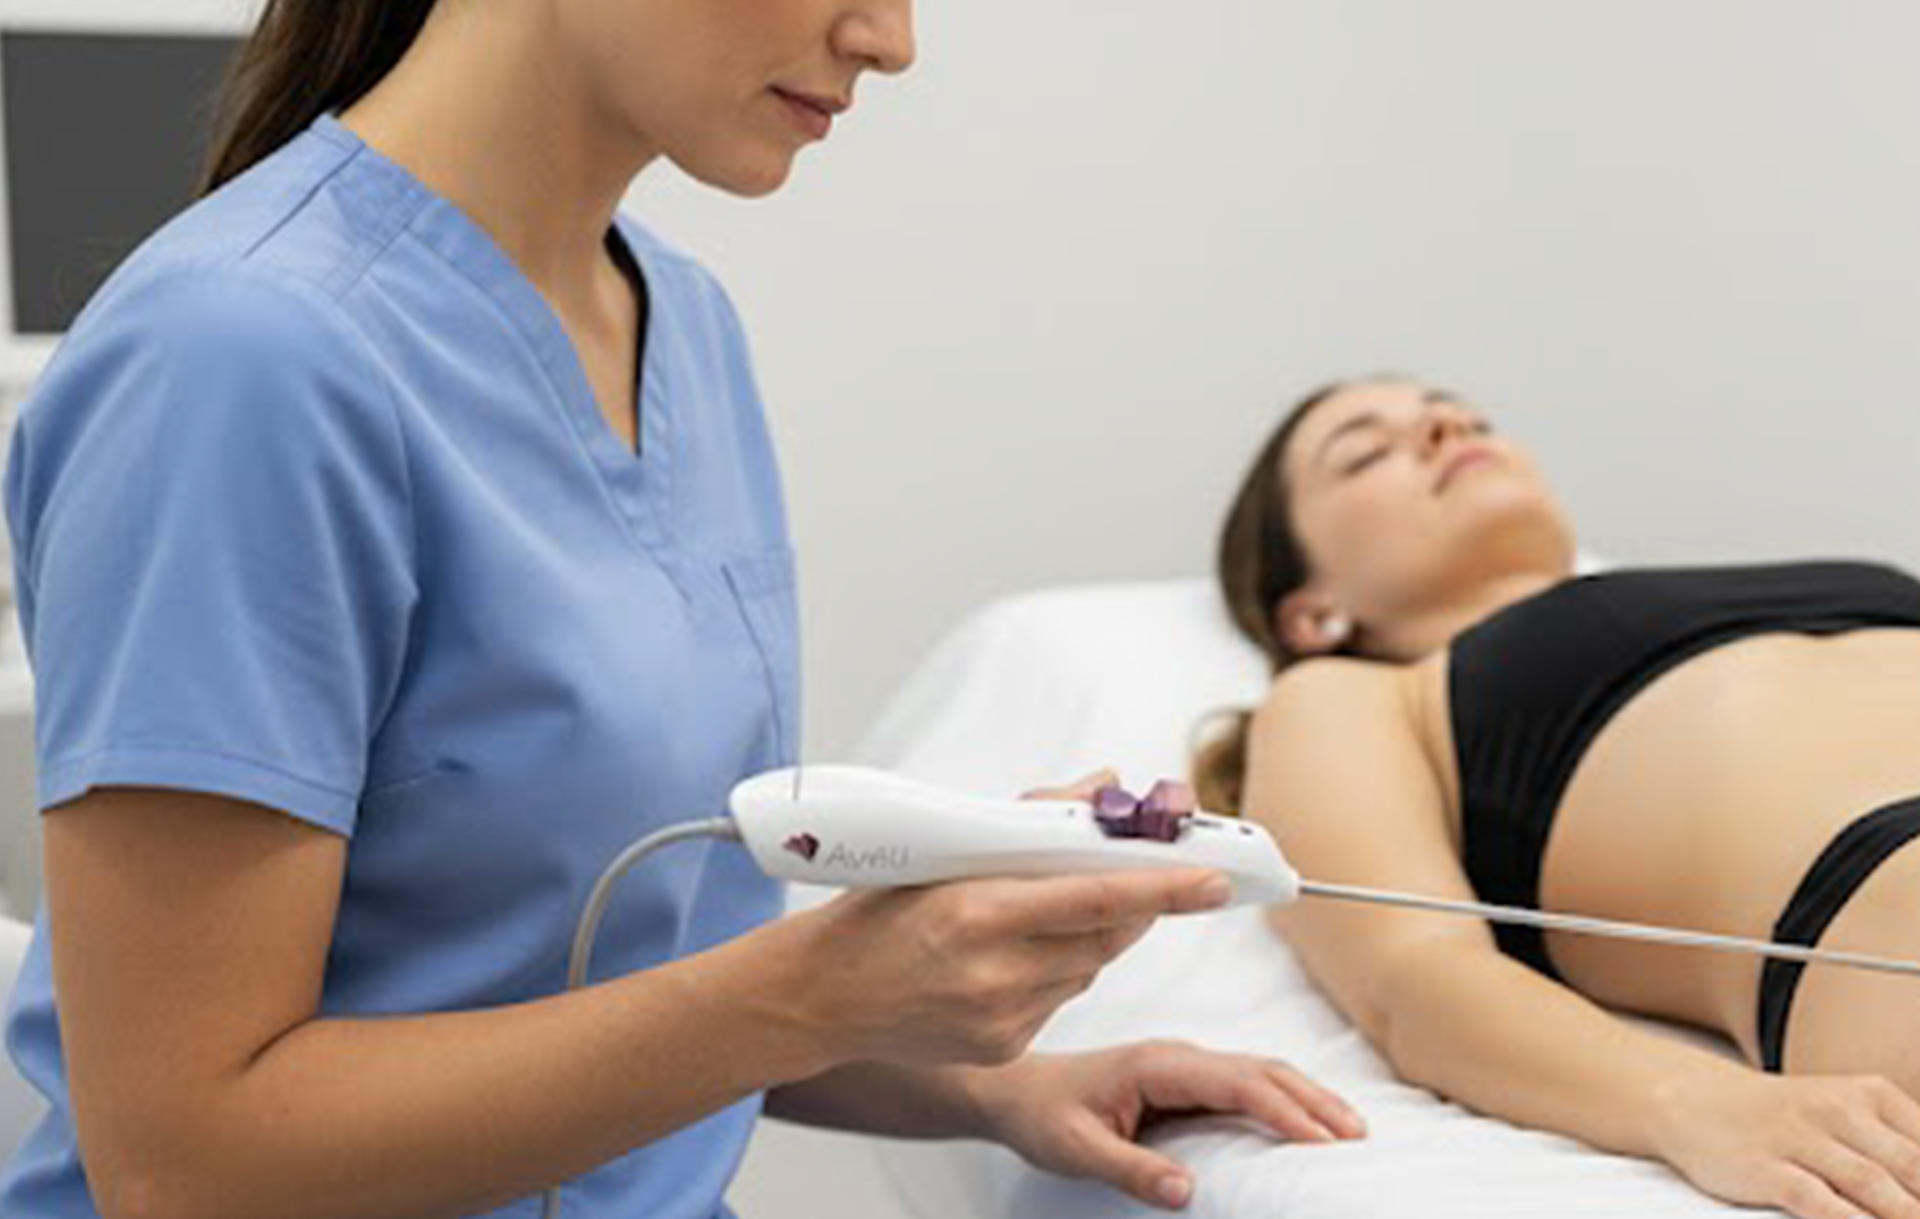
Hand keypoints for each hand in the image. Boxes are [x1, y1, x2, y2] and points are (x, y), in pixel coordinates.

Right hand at [780, 768, 1231, 1068]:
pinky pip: (1061, 998)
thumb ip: (1031, 817)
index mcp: (977, 912)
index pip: (1096, 896)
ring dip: (1096, 933)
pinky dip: (1061, 969)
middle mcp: (994, 972)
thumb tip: (1106, 786)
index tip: (1215, 879)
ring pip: (1091, 966)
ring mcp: (1001, 1017)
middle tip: (1166, 873)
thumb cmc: (877, 908)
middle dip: (1143, 903)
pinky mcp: (1003, 1047)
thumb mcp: (943, 849)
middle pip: (1107, 934)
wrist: (819, 996)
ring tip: (1053, 908)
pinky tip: (1020, 954)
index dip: (1164, 887)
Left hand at [974, 1041, 1366, 1210]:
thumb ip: (1131, 1170)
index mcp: (1156, 1065)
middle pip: (1261, 1069)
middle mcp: (1177, 1057)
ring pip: (1259, 1072)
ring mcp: (1184, 1066)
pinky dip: (1284, 1099)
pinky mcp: (1185, 1080)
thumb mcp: (1078, 1150)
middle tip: (1356, 1137)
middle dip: (1312, 1099)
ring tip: (1347, 1130)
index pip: (1235, 1082)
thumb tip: (1188, 1191)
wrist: (1016, 1092)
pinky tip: (1305, 1121)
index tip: (1320, 1139)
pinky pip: (1245, 1084)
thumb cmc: (1044, 1116)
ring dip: (1305, 1096)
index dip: (1282, 1109)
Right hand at [1655, 1068, 1919, 1218]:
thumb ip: (1897, 1148)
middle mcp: (1837, 1110)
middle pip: (1913, 1167)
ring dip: (1906, 1215)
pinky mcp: (1767, 1168)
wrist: (1694, 1102)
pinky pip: (1818, 1202)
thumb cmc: (1781, 1117)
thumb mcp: (1844, 1113)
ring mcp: (1800, 1139)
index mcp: (1869, 1094)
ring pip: (1874, 1185)